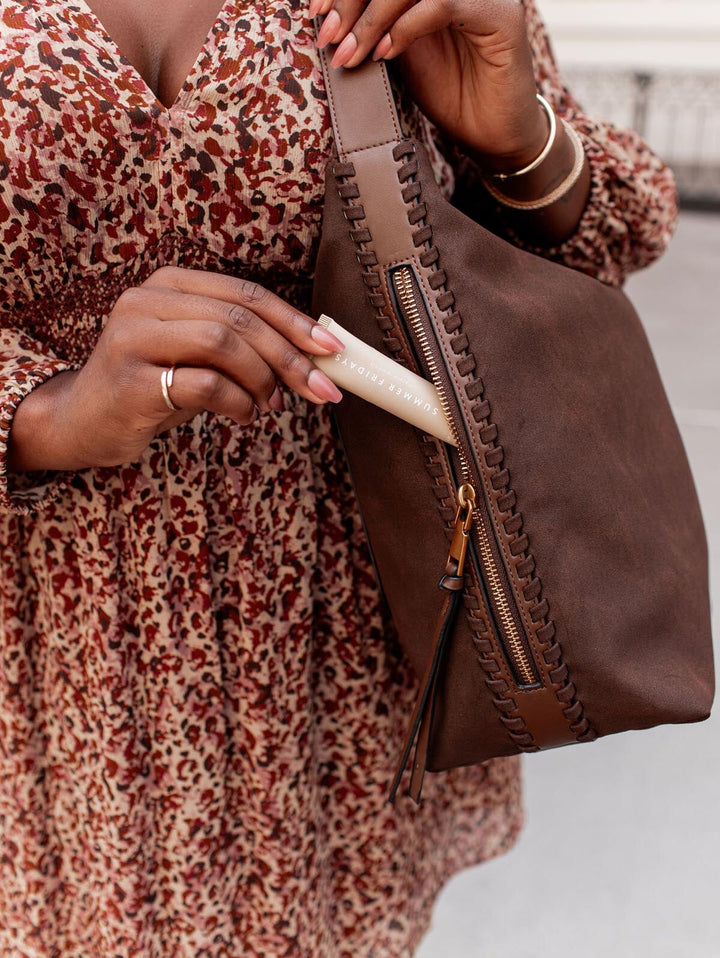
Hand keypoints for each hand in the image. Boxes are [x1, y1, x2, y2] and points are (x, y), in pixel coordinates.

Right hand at [8, 267, 344, 472]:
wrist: (82, 422)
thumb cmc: (152, 387)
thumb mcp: (197, 356)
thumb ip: (242, 345)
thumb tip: (313, 356)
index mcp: (170, 284)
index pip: (247, 294)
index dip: (296, 321)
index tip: (332, 350)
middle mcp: (147, 300)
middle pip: (240, 318)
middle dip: (291, 357)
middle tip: (320, 389)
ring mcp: (132, 337)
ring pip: (223, 343)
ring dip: (262, 380)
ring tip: (270, 405)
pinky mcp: (130, 380)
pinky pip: (205, 384)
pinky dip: (238, 404)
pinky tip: (243, 417)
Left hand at [312, 0, 546, 173]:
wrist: (493, 134)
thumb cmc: (450, 95)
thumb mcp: (400, 53)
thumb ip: (376, 26)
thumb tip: (330, 17)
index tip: (317, 13)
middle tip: (329, 35)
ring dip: (374, 15)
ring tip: (351, 53)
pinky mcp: (500, 15)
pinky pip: (443, 3)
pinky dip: (406, 26)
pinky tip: (386, 53)